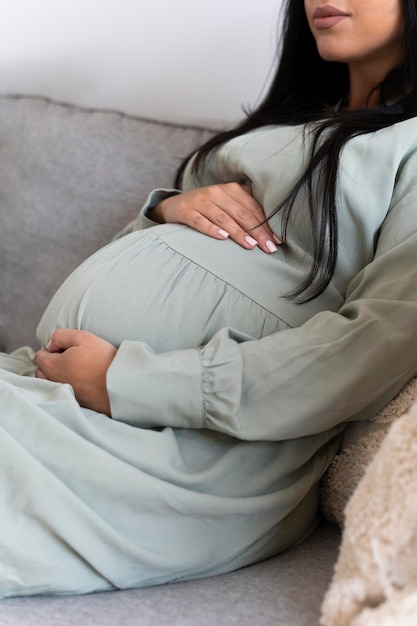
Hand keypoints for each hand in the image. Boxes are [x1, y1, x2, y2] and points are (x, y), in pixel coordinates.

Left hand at [34, 329, 116, 415]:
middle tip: (72, 358)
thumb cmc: (102, 359)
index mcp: (51, 366)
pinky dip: (69, 386)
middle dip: (51, 364)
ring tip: (77, 370)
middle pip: (42, 372)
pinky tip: (83, 381)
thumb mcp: (82, 336)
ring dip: (58, 376)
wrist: (120, 384)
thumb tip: (51, 345)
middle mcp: (53, 383)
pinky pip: (65, 392)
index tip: (69, 348)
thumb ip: (60, 336)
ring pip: (51, 384)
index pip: (39, 356)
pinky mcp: (75, 403)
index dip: (53, 348)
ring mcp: (64, 394)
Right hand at [151, 183, 280, 252]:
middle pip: (241, 214)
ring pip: (223, 217)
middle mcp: (216, 192)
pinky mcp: (186, 211)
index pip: (253, 208)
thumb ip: (247, 207)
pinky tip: (222, 238)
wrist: (174, 205)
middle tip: (268, 248)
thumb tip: (274, 225)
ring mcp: (200, 201)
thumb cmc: (208, 207)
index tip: (277, 241)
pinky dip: (211, 229)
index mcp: (231, 189)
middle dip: (257, 232)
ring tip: (250, 245)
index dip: (266, 224)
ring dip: (238, 232)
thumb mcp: (227, 202)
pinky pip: (199, 220)